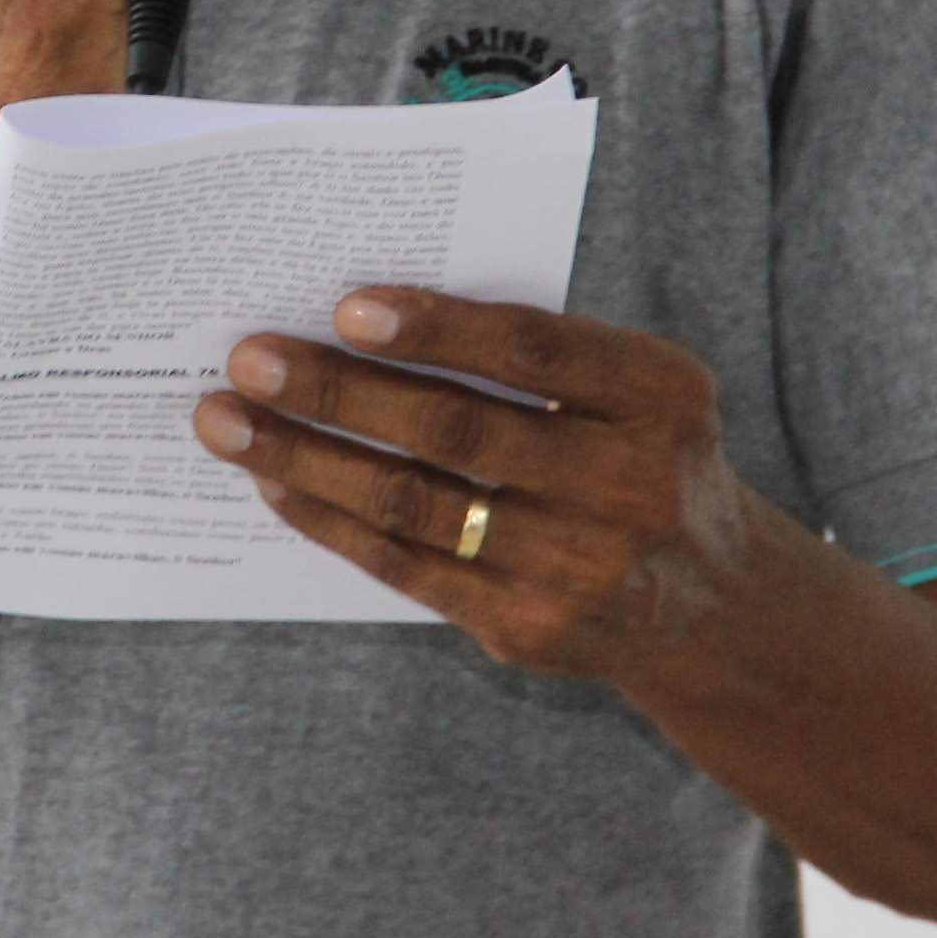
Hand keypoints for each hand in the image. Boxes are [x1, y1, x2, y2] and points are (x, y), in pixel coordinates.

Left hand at [189, 287, 757, 688]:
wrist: (709, 604)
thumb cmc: (637, 454)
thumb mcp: (633, 388)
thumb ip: (536, 351)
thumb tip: (365, 315)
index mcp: (659, 398)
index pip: (536, 352)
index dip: (439, 329)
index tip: (347, 307)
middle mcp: (626, 486)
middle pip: (459, 432)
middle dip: (340, 393)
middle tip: (249, 358)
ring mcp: (576, 569)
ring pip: (416, 506)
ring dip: (307, 461)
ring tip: (227, 422)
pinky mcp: (526, 629)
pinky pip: (408, 568)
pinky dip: (332, 522)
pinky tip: (275, 485)